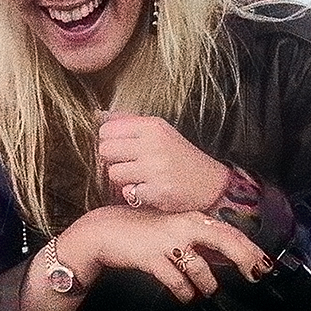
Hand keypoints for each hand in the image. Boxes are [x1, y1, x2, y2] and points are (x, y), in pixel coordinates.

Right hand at [62, 206, 271, 303]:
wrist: (106, 232)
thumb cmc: (142, 232)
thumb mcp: (173, 229)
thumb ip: (197, 240)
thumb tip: (223, 257)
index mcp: (192, 219)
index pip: (229, 231)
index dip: (249, 247)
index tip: (264, 262)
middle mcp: (183, 226)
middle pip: (224, 241)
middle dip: (244, 259)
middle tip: (256, 275)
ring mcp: (167, 242)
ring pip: (201, 268)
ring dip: (207, 284)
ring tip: (207, 290)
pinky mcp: (152, 258)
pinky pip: (177, 281)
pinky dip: (184, 291)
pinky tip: (185, 295)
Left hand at [97, 112, 229, 213]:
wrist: (212, 184)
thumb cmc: (180, 157)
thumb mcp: (159, 131)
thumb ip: (128, 122)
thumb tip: (98, 115)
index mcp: (152, 126)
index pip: (106, 130)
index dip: (109, 142)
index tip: (122, 149)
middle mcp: (153, 144)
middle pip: (105, 150)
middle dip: (113, 161)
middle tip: (130, 165)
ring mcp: (156, 168)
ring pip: (113, 173)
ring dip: (123, 179)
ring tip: (141, 178)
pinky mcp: (159, 191)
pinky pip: (127, 193)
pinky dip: (135, 195)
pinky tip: (149, 190)